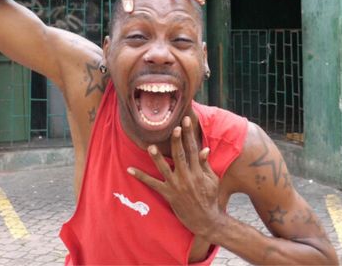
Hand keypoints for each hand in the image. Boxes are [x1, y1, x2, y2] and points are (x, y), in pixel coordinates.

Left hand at [128, 117, 221, 236]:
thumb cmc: (210, 198)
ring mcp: (176, 186)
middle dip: (177, 140)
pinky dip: (140, 176)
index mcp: (198, 171)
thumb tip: (204, 149)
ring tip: (150, 146)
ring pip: (164, 168)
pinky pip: (152, 184)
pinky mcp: (168, 194)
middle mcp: (187, 177)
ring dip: (157, 157)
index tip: (185, 121)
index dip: (189, 134)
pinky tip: (129, 169)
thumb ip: (205, 165)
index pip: (193, 148)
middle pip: (180, 155)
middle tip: (173, 127)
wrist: (205, 219)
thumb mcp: (212, 180)